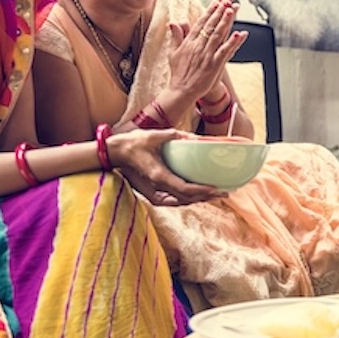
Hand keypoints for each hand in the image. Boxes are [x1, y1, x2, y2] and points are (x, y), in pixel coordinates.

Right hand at [106, 128, 223, 205]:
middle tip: (224, 192)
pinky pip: (174, 200)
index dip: (203, 191)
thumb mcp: (155, 135)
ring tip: (215, 194)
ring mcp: (153, 194)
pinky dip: (188, 198)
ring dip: (198, 199)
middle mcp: (157, 189)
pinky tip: (199, 194)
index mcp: (159, 176)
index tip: (217, 189)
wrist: (115, 153)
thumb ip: (176, 136)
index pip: (185, 189)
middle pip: (186, 199)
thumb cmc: (133, 143)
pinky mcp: (152, 194)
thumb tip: (196, 137)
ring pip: (181, 202)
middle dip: (206, 197)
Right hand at [167, 0, 246, 100]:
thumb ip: (176, 36)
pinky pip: (225, 51)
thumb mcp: (173, 52)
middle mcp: (198, 46)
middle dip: (221, 10)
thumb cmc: (178, 73)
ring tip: (233, 9)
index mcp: (189, 41)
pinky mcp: (214, 65)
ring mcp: (207, 55)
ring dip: (226, 21)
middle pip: (212, 25)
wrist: (180, 91)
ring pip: (218, 35)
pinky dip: (233, 42)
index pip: (202, 22)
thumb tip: (174, 22)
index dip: (211, 10)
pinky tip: (240, 34)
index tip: (219, 0)